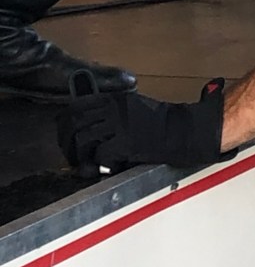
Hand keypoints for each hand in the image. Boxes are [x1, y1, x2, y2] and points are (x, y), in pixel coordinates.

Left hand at [58, 78, 230, 173]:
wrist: (180, 129)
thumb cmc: (159, 121)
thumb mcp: (132, 107)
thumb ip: (112, 110)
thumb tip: (90, 122)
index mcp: (115, 99)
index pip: (78, 105)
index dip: (65, 121)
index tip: (63, 131)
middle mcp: (114, 109)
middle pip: (75, 122)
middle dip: (67, 140)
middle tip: (70, 153)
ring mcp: (119, 125)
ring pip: (84, 138)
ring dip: (80, 154)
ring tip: (85, 163)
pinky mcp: (126, 143)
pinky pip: (100, 154)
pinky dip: (98, 164)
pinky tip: (104, 167)